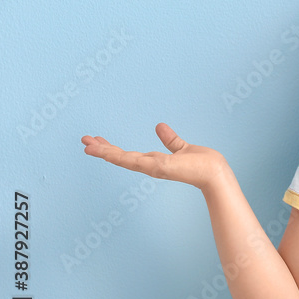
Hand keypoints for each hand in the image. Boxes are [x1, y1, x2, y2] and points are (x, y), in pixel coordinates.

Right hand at [81, 123, 227, 190]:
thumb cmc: (202, 163)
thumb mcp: (181, 147)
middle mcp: (150, 166)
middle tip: (84, 140)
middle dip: (102, 149)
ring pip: (123, 159)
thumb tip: (159, 126)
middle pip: (121, 157)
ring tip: (87, 145)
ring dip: (104, 152)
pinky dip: (119, 158)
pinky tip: (106, 152)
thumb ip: (170, 139)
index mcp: (154, 161)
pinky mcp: (158, 168)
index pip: (128, 154)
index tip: (97, 140)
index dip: (112, 148)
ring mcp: (152, 168)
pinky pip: (135, 162)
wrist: (214, 171)